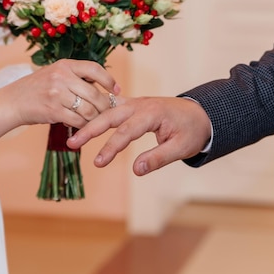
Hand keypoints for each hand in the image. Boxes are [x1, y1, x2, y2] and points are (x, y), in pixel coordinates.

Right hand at [0, 59, 119, 160]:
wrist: (13, 102)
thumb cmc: (38, 89)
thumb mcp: (55, 74)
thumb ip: (76, 78)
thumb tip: (104, 88)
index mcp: (65, 65)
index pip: (94, 69)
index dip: (109, 80)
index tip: (116, 90)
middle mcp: (61, 77)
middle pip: (94, 94)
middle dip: (104, 106)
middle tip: (107, 112)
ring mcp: (57, 94)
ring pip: (88, 110)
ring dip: (94, 118)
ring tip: (95, 120)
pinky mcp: (53, 111)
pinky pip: (78, 121)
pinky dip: (83, 125)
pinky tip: (82, 126)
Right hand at [67, 96, 211, 175]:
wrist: (201, 113)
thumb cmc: (192, 131)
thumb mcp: (180, 148)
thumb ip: (157, 158)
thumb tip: (135, 171)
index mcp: (152, 113)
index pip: (126, 131)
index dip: (111, 148)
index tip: (98, 163)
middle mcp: (140, 104)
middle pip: (110, 115)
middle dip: (90, 130)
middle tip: (72, 143)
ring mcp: (135, 102)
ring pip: (108, 110)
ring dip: (90, 122)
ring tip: (73, 136)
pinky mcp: (133, 105)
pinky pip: (112, 108)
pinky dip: (98, 114)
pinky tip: (83, 121)